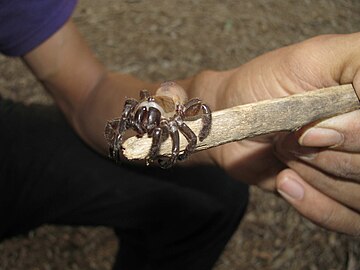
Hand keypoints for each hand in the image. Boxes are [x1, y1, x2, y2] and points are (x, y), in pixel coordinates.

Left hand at [189, 32, 359, 190]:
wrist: (230, 120)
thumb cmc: (265, 85)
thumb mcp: (315, 57)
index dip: (352, 136)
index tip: (309, 131)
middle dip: (324, 156)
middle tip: (291, 136)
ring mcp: (356, 171)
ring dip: (314, 175)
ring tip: (285, 151)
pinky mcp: (338, 200)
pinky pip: (347, 221)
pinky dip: (314, 203)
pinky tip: (286, 180)